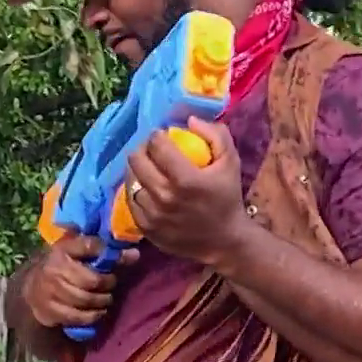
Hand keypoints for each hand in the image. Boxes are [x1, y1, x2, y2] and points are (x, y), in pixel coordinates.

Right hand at [22, 234, 139, 328]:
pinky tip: (98, 312)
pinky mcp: (51, 310)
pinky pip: (78, 317)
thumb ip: (103, 251)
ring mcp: (51, 291)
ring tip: (106, 299)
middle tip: (111, 285)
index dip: (109, 253)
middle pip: (92, 280)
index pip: (90, 246)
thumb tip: (135, 254)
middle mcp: (55, 269)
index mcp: (62, 249)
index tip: (127, 257)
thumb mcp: (76, 252)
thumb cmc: (61, 267)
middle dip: (108, 284)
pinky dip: (93, 316)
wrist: (31, 289)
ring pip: (87, 300)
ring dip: (102, 301)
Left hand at [124, 117, 247, 267]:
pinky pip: (131, 200)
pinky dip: (136, 189)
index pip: (157, 146)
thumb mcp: (231, 161)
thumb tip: (189, 121)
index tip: (162, 136)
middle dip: (143, 148)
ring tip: (147, 167)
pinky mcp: (146, 228)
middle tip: (152, 149)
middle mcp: (165, 197)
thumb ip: (215, 134)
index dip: (157, 135)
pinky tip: (146, 186)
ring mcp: (153, 214)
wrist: (224, 241)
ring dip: (138, 169)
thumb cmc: (228, 198)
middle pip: (137, 160)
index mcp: (186, 179)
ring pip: (130, 180)